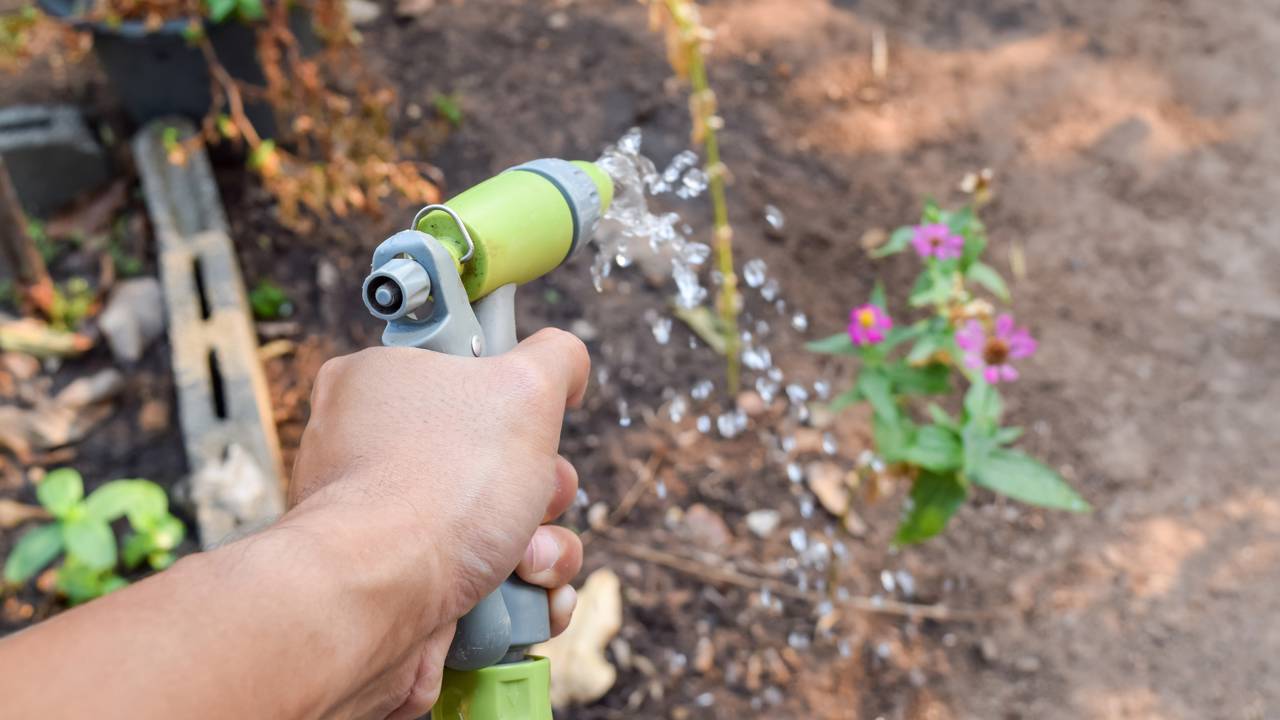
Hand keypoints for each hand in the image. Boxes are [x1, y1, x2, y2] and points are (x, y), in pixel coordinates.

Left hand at [284, 328, 588, 717]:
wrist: (375, 601)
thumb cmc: (439, 486)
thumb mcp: (524, 386)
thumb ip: (555, 357)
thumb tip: (566, 369)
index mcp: (381, 382)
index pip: (469, 374)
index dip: (515, 400)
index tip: (528, 419)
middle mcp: (376, 450)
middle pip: (500, 457)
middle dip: (542, 488)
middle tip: (536, 497)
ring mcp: (391, 524)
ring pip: (504, 526)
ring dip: (543, 548)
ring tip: (528, 563)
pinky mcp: (408, 587)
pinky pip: (488, 583)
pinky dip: (522, 595)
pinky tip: (531, 599)